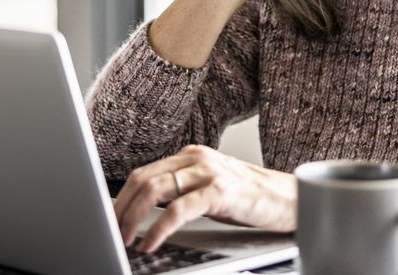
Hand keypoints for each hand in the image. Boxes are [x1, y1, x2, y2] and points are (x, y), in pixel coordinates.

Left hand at [113, 145, 296, 252]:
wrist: (289, 199)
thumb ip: (180, 190)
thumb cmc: (248, 198)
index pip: (143, 173)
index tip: (108, 218)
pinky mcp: (220, 191)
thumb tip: (143, 210)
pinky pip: (178, 209)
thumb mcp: (208, 188)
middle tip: (111, 232)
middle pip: (143, 179)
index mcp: (190, 155)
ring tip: (126, 239)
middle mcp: (195, 158)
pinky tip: (150, 242)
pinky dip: (158, 228)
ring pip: (155, 190)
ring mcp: (208, 172)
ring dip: (133, 218)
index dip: (120, 197)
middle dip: (121, 209)